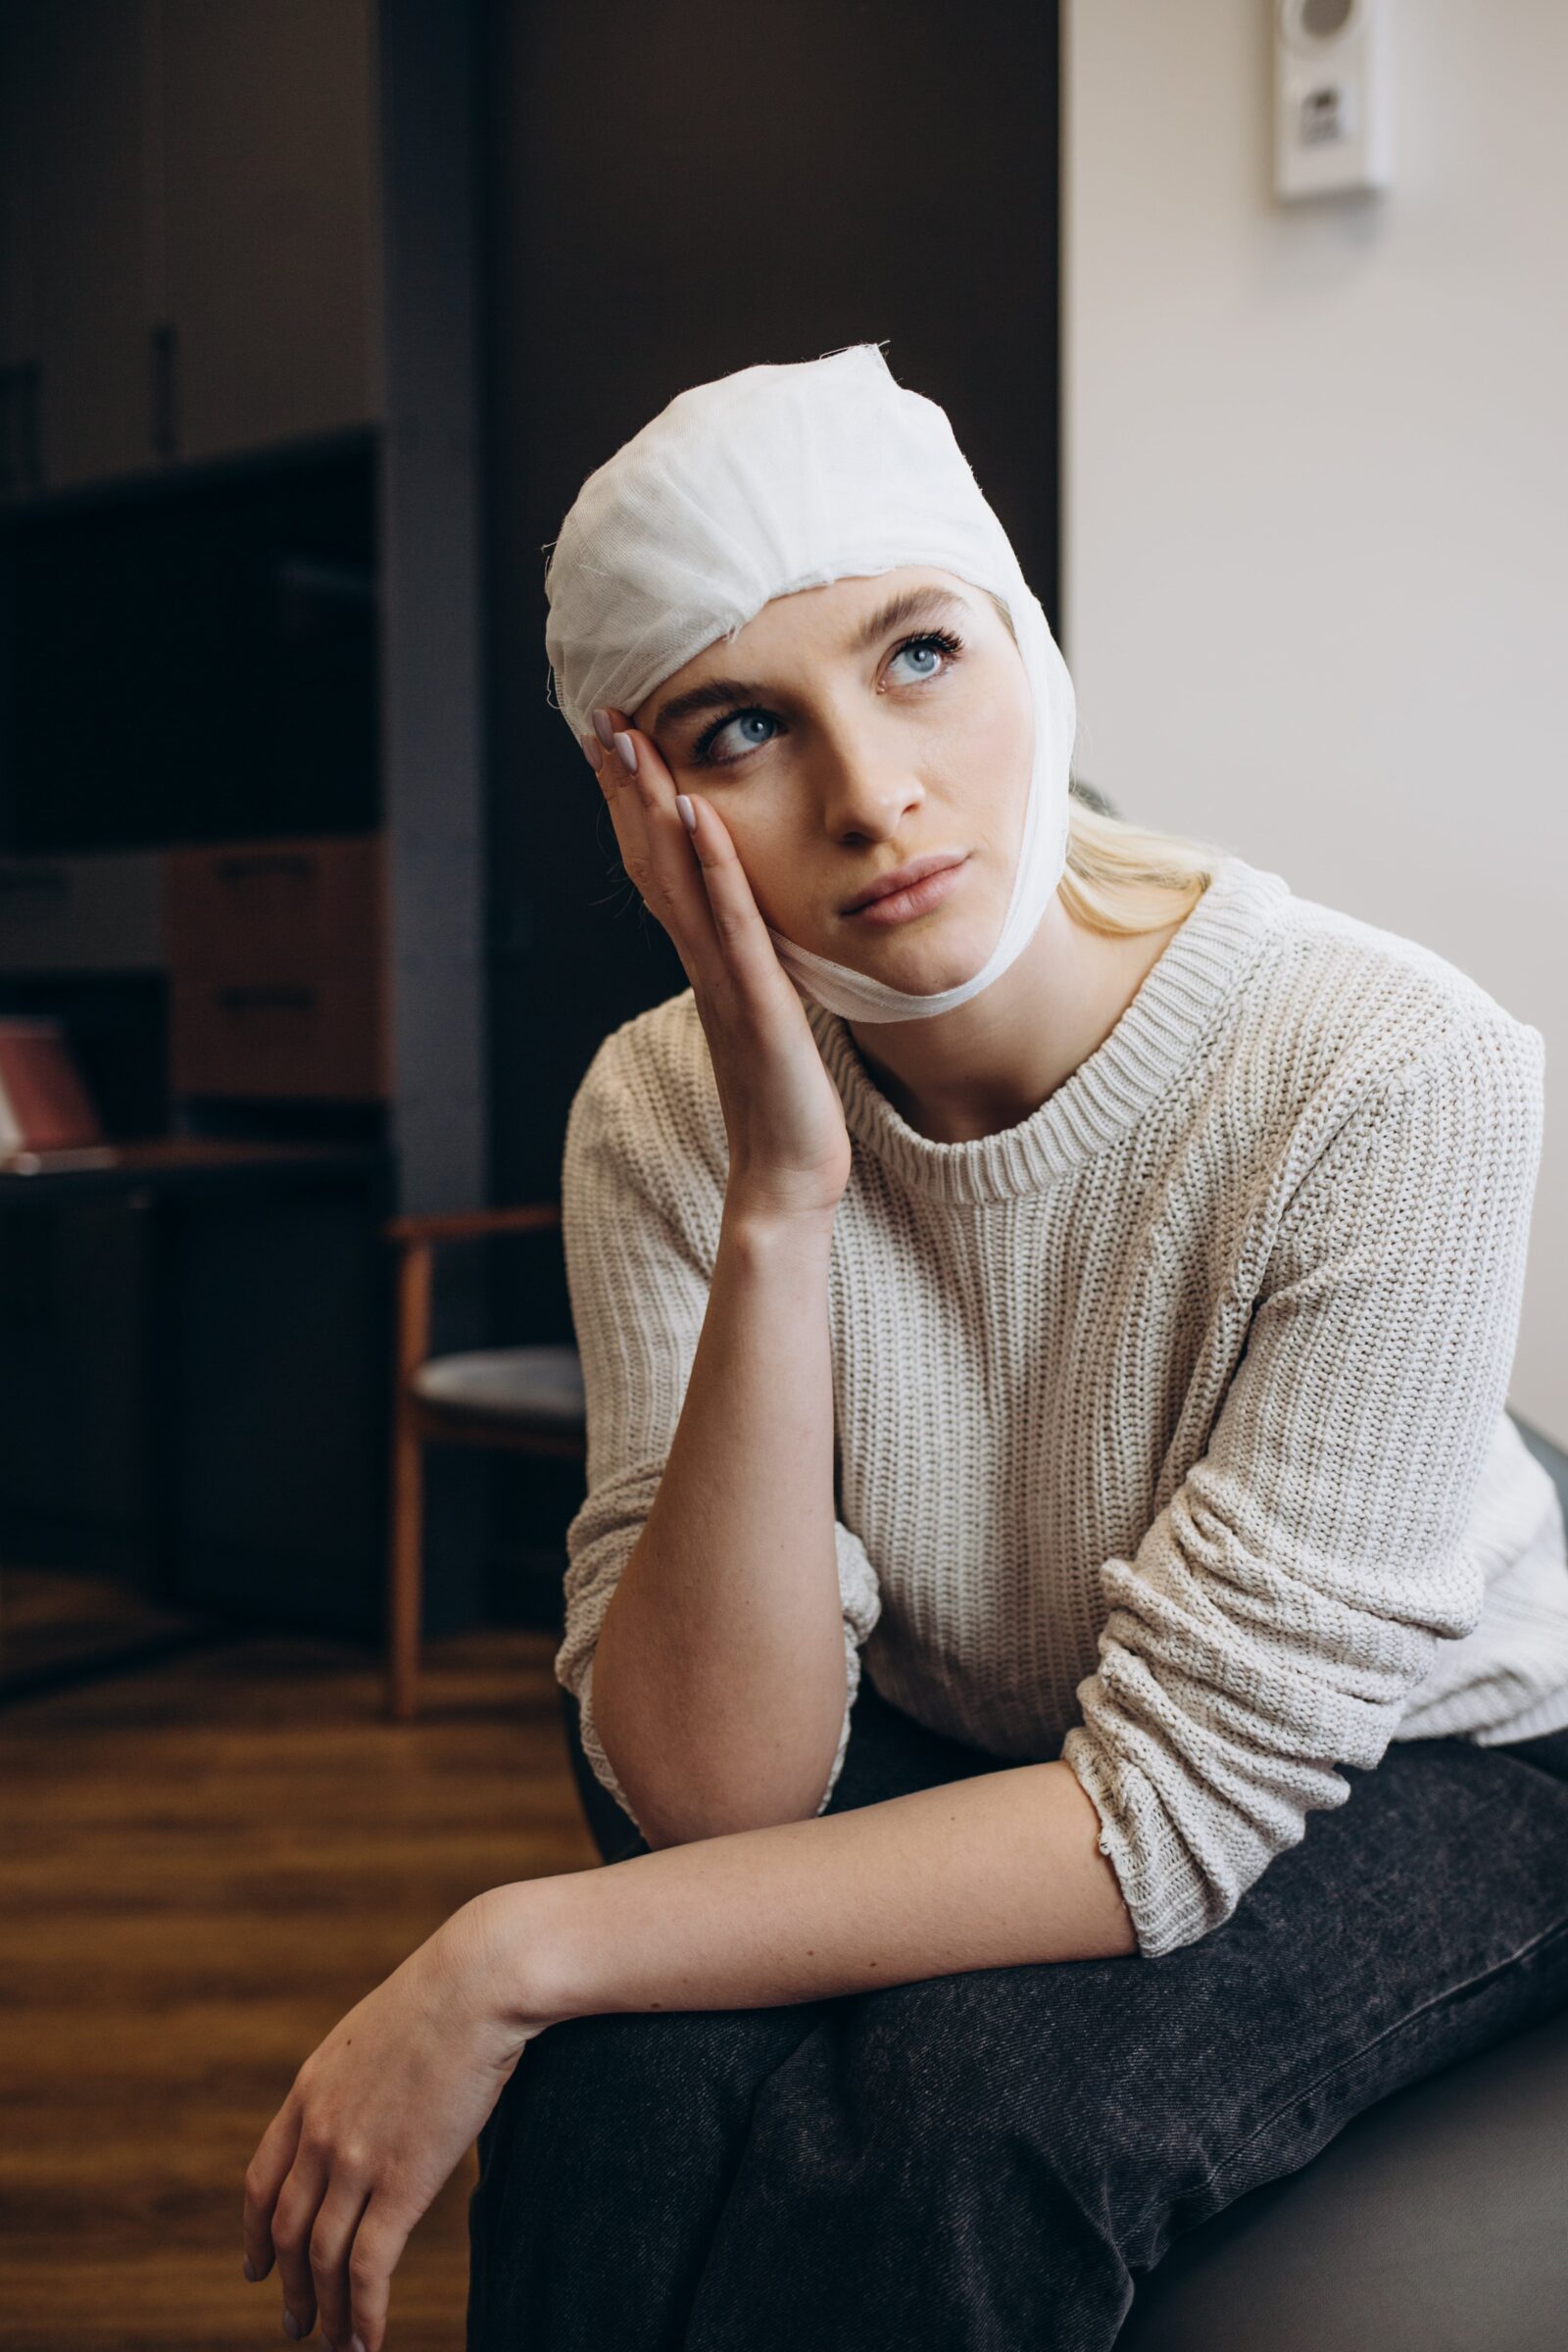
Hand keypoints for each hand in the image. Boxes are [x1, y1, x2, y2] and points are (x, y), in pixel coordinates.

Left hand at [241, 1895, 558, 2351]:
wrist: (478, 1980)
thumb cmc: (450, 1993)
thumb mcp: (382, 2030)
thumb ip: (366, 2075)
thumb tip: (383, 2098)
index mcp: (310, 2089)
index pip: (262, 2180)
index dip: (256, 2232)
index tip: (256, 2265)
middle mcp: (320, 2129)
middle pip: (288, 2229)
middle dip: (289, 2285)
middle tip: (295, 2324)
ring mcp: (356, 2158)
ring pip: (323, 2259)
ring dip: (326, 2313)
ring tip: (334, 2346)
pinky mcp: (402, 2183)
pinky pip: (368, 2268)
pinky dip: (363, 2314)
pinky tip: (369, 2341)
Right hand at [584, 706, 851, 1226]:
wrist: (787, 1178)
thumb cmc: (783, 1104)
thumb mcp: (767, 1017)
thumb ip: (752, 969)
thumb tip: (750, 928)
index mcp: (706, 964)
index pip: (660, 869)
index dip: (635, 806)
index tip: (618, 741)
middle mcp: (702, 964)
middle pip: (650, 861)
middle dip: (625, 787)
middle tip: (601, 715)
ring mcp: (723, 982)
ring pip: (675, 880)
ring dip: (651, 805)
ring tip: (631, 739)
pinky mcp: (755, 1005)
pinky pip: (730, 925)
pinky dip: (713, 865)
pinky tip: (697, 811)